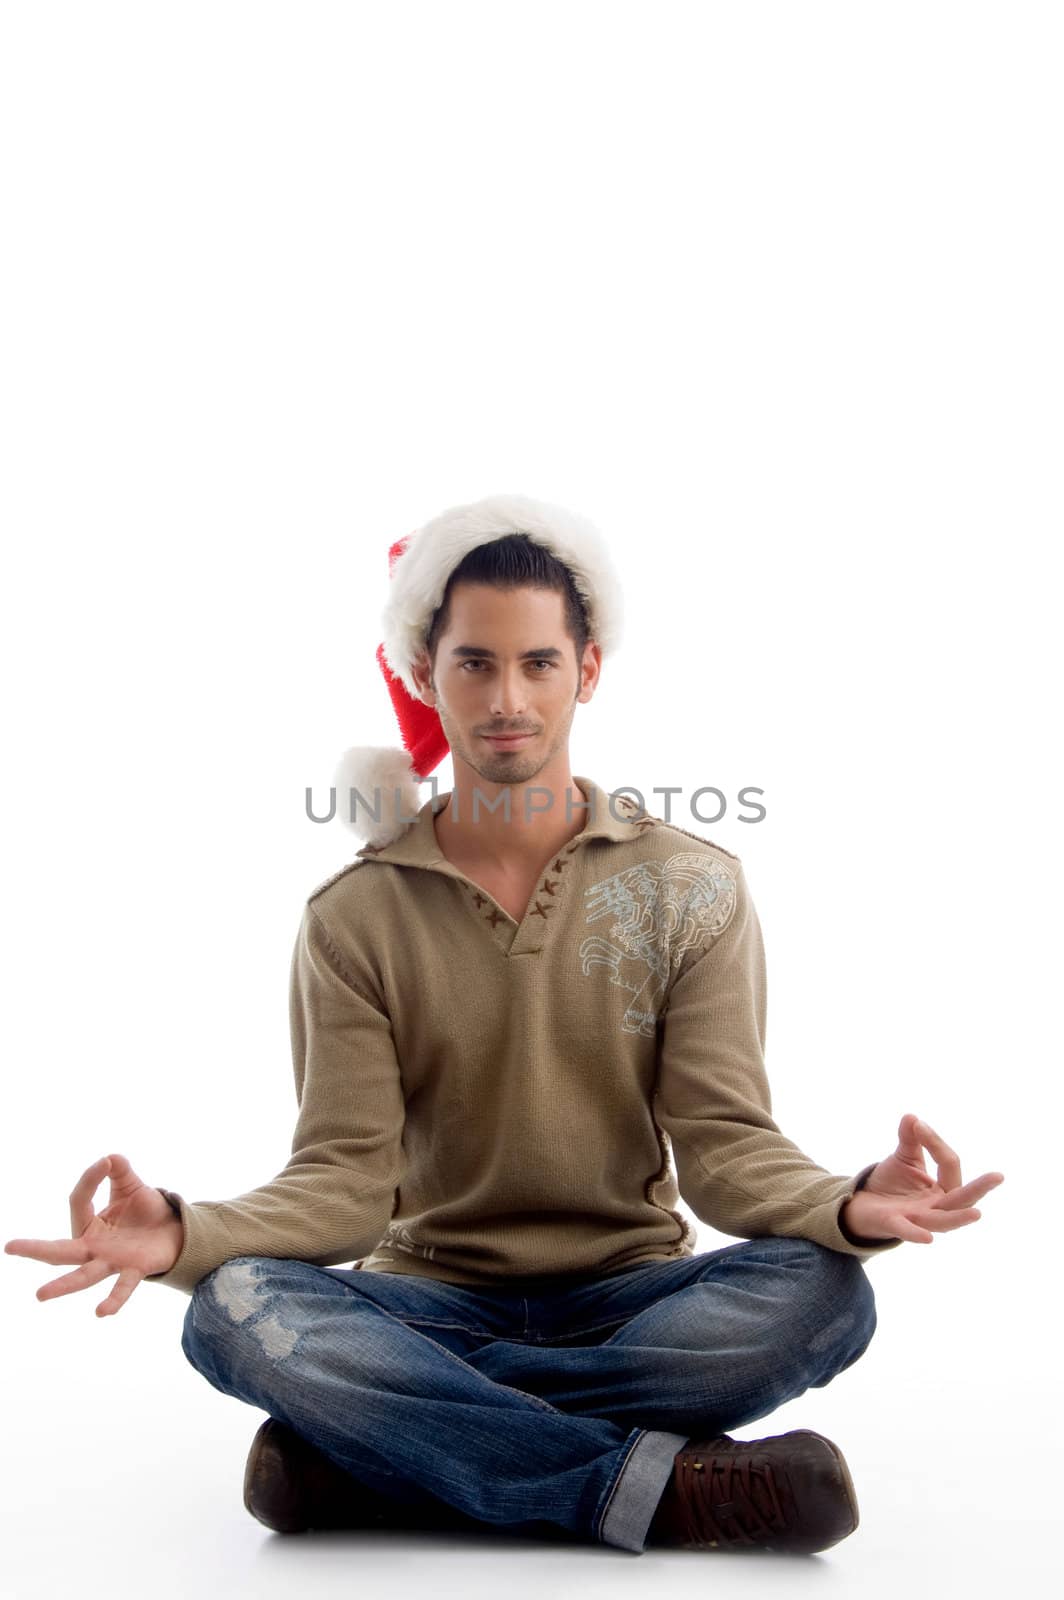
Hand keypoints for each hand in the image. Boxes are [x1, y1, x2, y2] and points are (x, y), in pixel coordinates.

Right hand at [4, 1153, 183, 1315]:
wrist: (176, 1231)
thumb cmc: (146, 1211)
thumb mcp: (131, 1186)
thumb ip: (120, 1170)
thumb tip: (110, 1157)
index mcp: (89, 1225)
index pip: (78, 1201)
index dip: (90, 1178)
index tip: (106, 1162)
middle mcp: (94, 1247)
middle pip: (60, 1250)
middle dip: (34, 1249)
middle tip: (9, 1247)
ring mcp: (111, 1261)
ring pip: (83, 1275)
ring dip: (63, 1285)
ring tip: (40, 1295)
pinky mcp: (134, 1269)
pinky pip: (122, 1287)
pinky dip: (113, 1299)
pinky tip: (101, 1312)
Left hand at [841, 1113, 1004, 1244]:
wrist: (863, 1205)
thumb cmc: (890, 1184)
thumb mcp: (903, 1158)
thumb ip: (910, 1138)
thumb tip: (912, 1116)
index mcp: (942, 1189)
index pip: (949, 1164)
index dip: (936, 1143)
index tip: (917, 1125)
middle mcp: (936, 1206)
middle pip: (961, 1198)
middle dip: (980, 1188)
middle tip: (999, 1176)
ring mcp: (918, 1218)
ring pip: (943, 1220)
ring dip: (958, 1218)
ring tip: (976, 1214)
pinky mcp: (894, 1224)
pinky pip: (907, 1231)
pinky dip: (916, 1234)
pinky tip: (927, 1238)